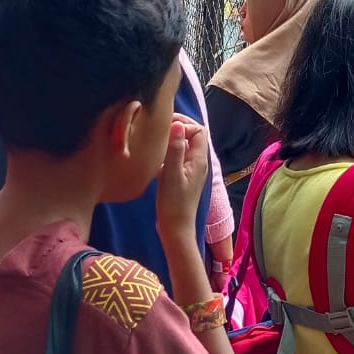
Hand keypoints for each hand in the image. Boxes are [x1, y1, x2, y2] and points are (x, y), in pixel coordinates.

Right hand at [155, 115, 208, 240]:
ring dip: (172, 141)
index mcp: (199, 160)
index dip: (185, 124)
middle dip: (178, 129)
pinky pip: (177, 159)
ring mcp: (190, 171)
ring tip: (156, 141)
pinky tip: (155, 160)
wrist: (175, 229)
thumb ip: (175, 149)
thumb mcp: (171, 174)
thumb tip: (177, 125)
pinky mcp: (182, 178)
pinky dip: (167, 154)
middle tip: (159, 129)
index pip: (199, 131)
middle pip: (192, 137)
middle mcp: (197, 163)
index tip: (166, 125)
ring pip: (184, 148)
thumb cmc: (174, 204)